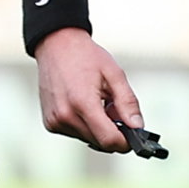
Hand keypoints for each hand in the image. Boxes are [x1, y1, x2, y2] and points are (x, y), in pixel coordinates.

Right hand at [33, 27, 145, 152]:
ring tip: (97, 103)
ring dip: (99, 128)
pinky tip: (83, 105)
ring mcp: (55, 121)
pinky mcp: (50, 123)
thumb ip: (128, 103)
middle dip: (113, 131)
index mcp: (82, 103)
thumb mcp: (114, 74)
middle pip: (100, 142)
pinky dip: (85, 125)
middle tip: (113, 108)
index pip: (109, 140)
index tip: (133, 135)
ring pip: (89, 139)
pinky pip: (76, 134)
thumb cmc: (85, 56)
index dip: (125, 141)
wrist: (56, 45)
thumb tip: (138, 127)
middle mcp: (65, 116)